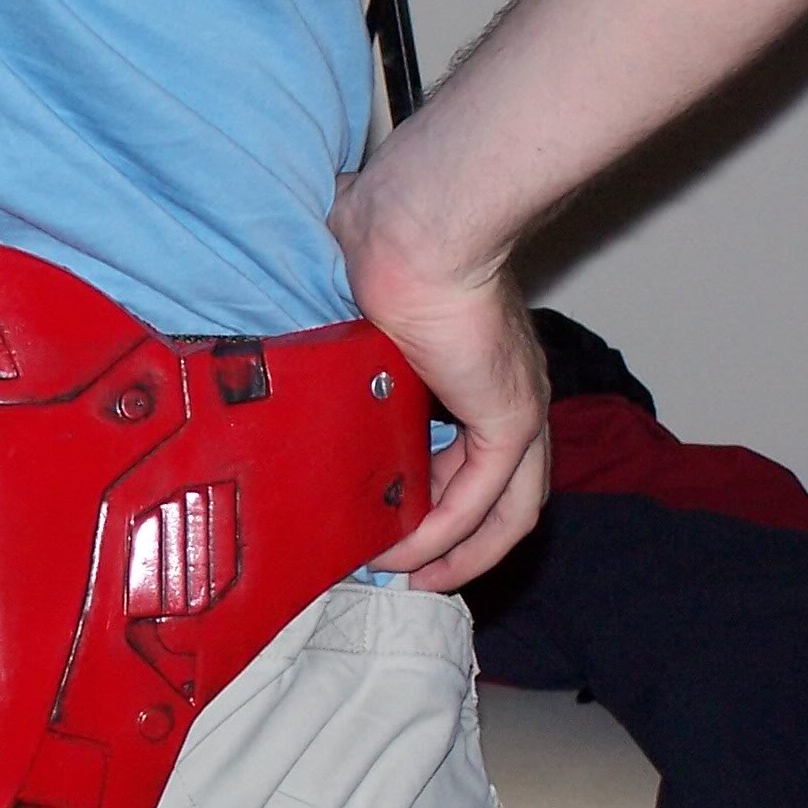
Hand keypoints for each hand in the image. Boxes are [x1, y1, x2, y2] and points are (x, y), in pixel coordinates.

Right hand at [330, 173, 549, 592]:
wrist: (409, 230)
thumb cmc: (382, 249)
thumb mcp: (357, 318)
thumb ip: (341, 345)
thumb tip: (291, 344)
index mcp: (477, 365)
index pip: (478, 451)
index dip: (444, 500)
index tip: (395, 528)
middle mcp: (508, 389)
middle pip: (503, 493)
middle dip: (457, 544)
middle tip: (404, 572)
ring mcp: (517, 404)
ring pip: (505, 509)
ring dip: (456, 553)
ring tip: (403, 577)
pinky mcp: (509, 415)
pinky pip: (481, 499)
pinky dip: (445, 535)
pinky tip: (403, 556)